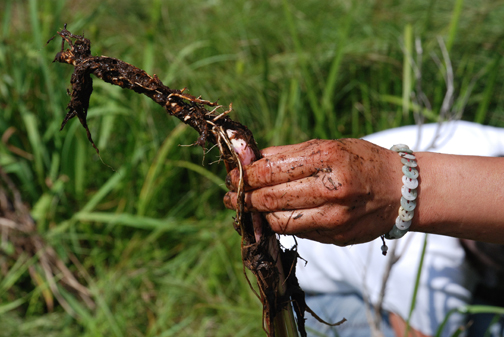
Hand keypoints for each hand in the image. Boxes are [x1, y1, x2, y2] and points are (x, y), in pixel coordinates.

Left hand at [223, 139, 402, 245]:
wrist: (402, 190)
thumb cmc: (360, 161)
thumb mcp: (328, 146)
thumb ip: (287, 154)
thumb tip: (248, 158)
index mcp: (327, 157)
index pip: (270, 170)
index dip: (246, 174)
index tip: (233, 174)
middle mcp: (331, 189)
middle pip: (270, 198)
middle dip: (244, 197)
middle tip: (231, 194)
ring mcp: (334, 217)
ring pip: (278, 221)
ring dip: (256, 214)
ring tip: (245, 206)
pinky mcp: (336, 237)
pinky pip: (296, 232)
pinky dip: (278, 223)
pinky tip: (270, 215)